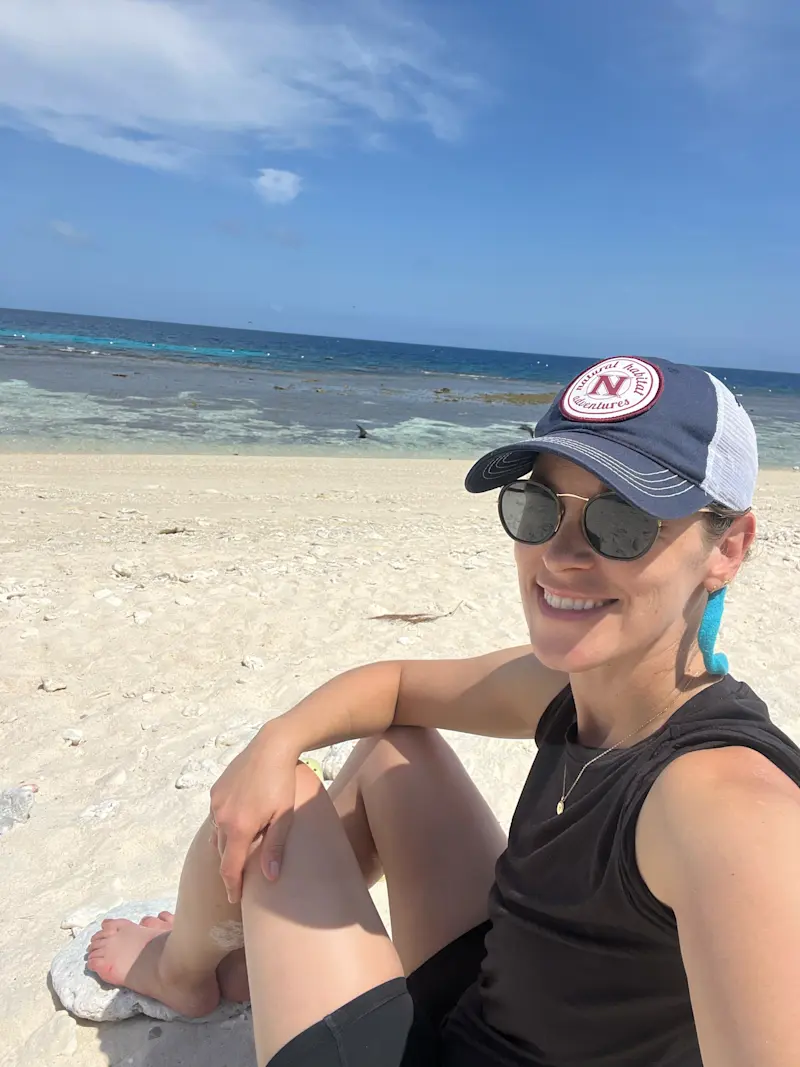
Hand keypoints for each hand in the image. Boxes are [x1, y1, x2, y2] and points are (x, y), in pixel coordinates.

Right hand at [209, 727, 298, 903]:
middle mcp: (222, 817)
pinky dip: (224, 825)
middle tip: (240, 877)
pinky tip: (236, 824)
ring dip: (226, 845)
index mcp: (239, 828)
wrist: (272, 746)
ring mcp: (216, 802)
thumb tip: (270, 878)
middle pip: (221, 852)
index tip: (235, 899)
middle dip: (230, 866)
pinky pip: (217, 816)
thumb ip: (275, 847)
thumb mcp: (284, 816)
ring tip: (238, 852)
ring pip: (217, 833)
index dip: (232, 886)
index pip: (229, 867)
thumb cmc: (282, 782)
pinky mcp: (216, 790)